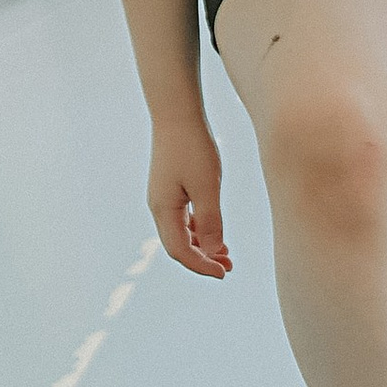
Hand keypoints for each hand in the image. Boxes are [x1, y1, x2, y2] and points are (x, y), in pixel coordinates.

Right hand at [148, 114, 230, 278]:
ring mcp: (163, 198)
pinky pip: (183, 219)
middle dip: (202, 260)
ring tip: (226, 255)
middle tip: (228, 268)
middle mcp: (158, 207)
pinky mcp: (170, 188)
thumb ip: (210, 221)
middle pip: (178, 246)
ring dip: (202, 247)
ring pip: (181, 233)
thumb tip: (214, 251)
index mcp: (163, 209)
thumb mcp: (207, 186)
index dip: (201, 265)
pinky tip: (215, 234)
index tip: (224, 273)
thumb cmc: (193, 146)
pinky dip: (199, 231)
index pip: (180, 251)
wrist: (177, 113)